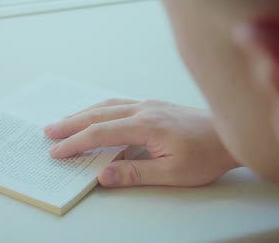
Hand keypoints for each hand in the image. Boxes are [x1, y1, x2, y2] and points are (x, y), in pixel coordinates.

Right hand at [44, 99, 238, 187]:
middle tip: (47, 132)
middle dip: (70, 124)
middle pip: (97, 115)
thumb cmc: (206, 155)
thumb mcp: (172, 173)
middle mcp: (142, 109)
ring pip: (105, 105)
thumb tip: (102, 175)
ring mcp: (147, 104)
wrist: (231, 135)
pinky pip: (118, 103)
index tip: (56, 151)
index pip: (100, 133)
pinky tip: (93, 113)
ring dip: (81, 113)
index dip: (75, 143)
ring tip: (62, 122)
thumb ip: (135, 173)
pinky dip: (98, 108)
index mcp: (145, 125)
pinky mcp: (152, 105)